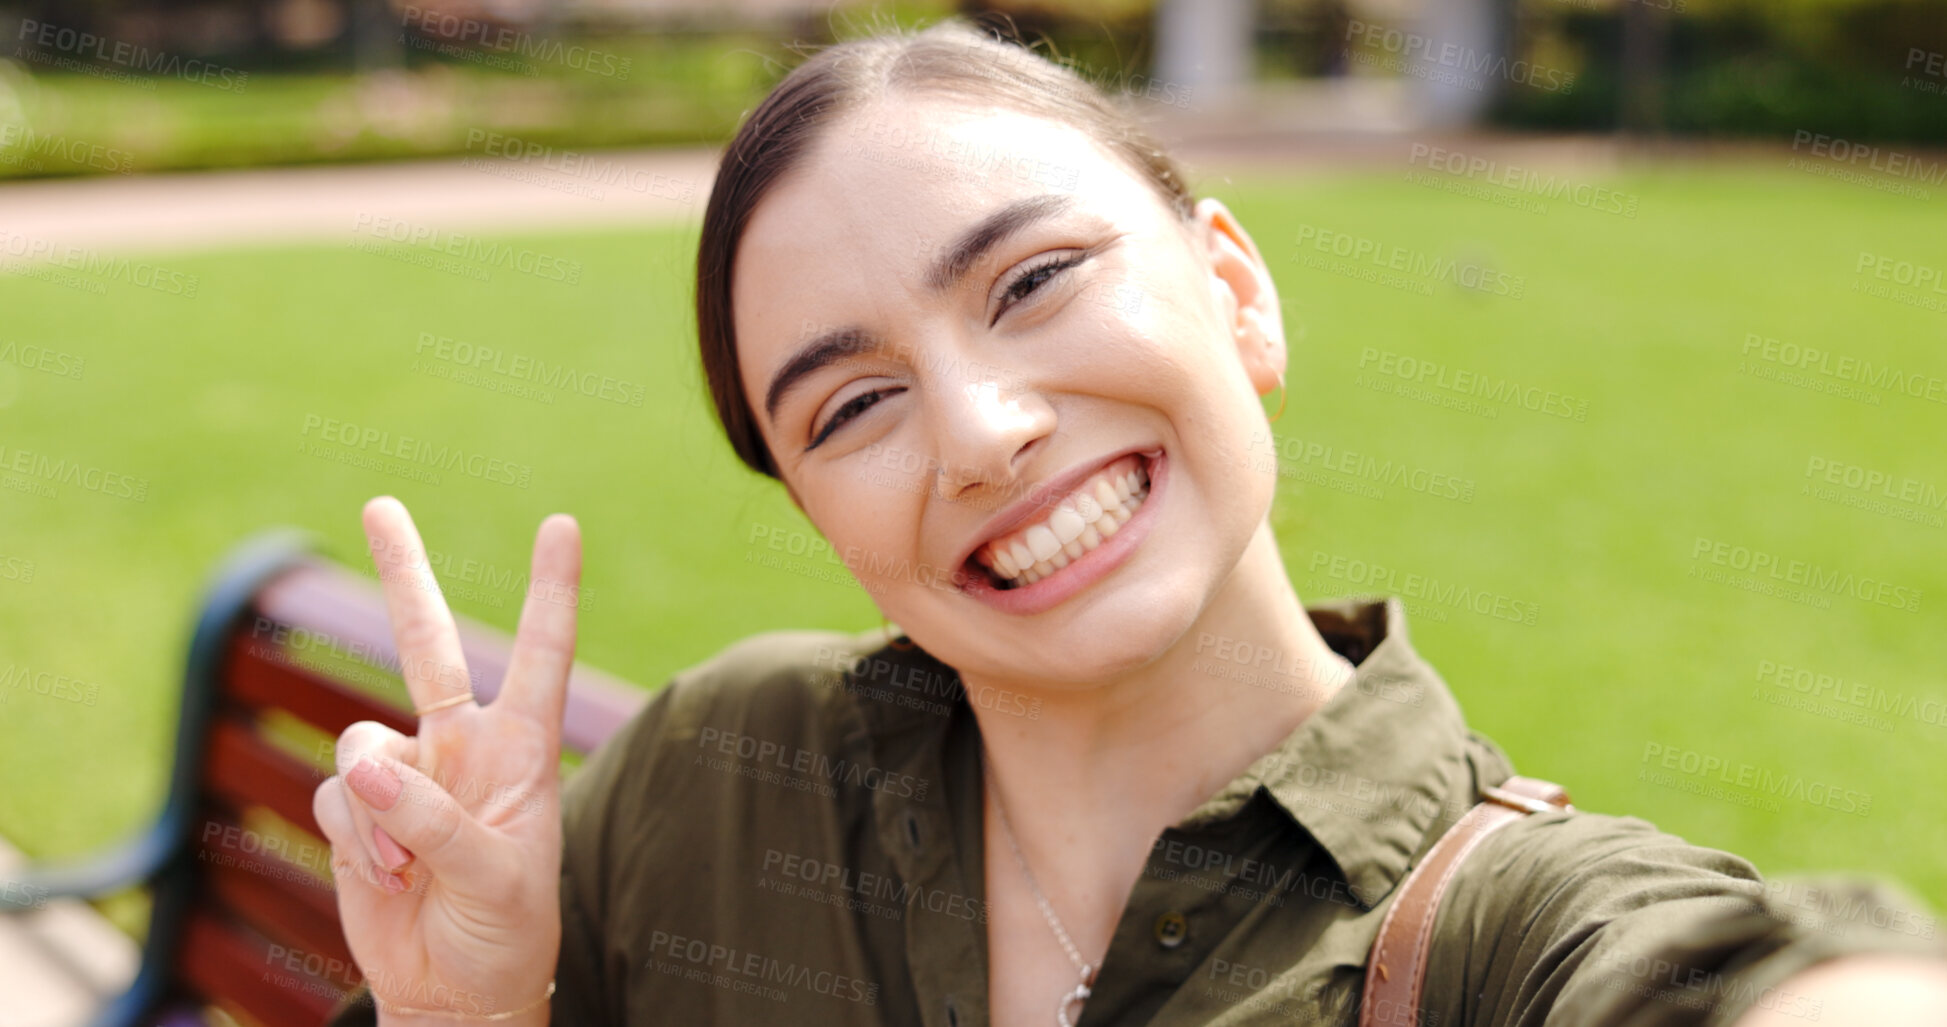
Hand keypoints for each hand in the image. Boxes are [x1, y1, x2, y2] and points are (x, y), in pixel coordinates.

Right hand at [312, 496, 578, 1021]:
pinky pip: (339, 796)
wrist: (452, 992)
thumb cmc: (504, 932)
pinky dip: (355, 838)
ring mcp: (407, 774)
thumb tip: (367, 762)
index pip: (541, 656)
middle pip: (426, 645)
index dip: (552, 592)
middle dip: (401, 575)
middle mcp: (463, 745)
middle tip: (380, 506)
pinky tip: (385, 877)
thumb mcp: (494, 878)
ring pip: (362, 743)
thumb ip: (433, 819)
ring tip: (408, 867)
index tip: (563, 525)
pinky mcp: (359, 809)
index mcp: (523, 749)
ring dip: (377, 808)